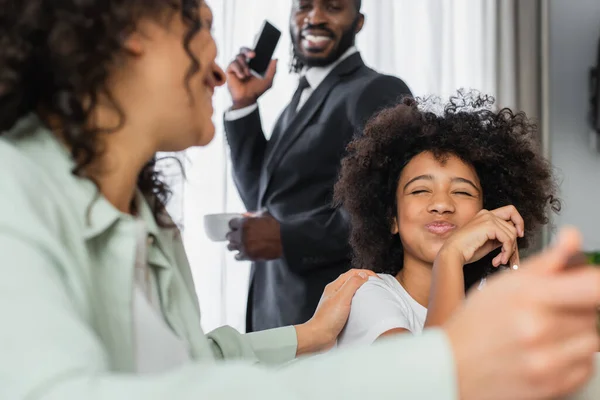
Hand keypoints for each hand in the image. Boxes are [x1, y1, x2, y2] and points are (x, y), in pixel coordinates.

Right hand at [226, 47, 276, 109]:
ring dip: (245, 65)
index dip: (254, 49)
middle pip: (243, 49)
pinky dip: (239, 69)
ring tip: (248, 74)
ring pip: (239, 56)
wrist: (248, 98)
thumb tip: (275, 59)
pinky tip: (242, 76)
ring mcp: (237, 66)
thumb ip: (272, 69)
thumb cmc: (257, 89)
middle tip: (253, 55)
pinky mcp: (230, 70)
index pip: (252, 51)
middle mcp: (244, 62)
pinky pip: (233, 64)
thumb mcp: (268, 79)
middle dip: (248, 50)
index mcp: (253, 63)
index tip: (258, 51)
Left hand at [226, 213, 282, 260]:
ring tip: (239, 244)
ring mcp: (244, 246)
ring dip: (234, 245)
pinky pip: (237, 257)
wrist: (284, 240)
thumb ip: (254, 215)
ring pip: (230, 246)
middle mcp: (242, 235)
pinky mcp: (248, 256)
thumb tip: (249, 216)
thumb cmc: (277, 228)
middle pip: (229, 235)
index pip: (231, 223)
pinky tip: (242, 253)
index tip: (235, 226)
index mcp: (245, 223)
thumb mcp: (265, 216)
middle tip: (237, 236)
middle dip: (233, 235)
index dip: (234, 225)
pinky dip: (239, 255)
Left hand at [295, 269, 378, 354]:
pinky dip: (359, 303)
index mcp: (334, 286)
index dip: (365, 273)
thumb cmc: (327, 319)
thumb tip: (362, 275)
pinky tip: (363, 309)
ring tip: (372, 296)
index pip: (352, 273)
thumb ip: (352, 284)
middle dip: (365, 281)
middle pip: (352, 281)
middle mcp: (335, 293)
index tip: (377, 279)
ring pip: (352, 293)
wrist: (319, 337)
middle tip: (376, 286)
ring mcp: (337, 303)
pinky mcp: (339, 313)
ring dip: (362, 292)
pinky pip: (352, 304)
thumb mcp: (342, 298)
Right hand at [438, 205, 524, 267]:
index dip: (518, 221)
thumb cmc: (466, 250)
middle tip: (506, 255)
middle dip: (513, 243)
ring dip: (509, 250)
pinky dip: (506, 251)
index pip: (510, 211)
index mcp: (485, 215)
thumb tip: (513, 239)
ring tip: (500, 260)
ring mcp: (488, 218)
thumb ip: (500, 237)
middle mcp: (487, 214)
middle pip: (513, 225)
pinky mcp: (489, 226)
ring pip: (512, 234)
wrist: (454, 253)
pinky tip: (499, 259)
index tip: (519, 235)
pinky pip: (508, 239)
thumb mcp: (488, 242)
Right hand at [444, 228, 599, 399]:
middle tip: (548, 310)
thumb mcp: (504, 284)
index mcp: (529, 297)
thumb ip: (546, 262)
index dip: (596, 282)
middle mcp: (540, 330)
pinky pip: (586, 366)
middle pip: (594, 312)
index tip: (590, 283)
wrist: (454, 368)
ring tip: (545, 333)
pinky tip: (546, 352)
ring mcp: (548, 362)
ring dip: (576, 334)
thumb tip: (573, 237)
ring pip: (592, 339)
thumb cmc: (476, 323)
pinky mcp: (554, 386)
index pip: (594, 287)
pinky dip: (573, 358)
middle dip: (577, 308)